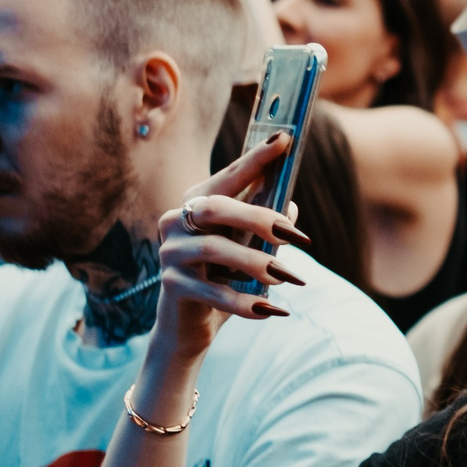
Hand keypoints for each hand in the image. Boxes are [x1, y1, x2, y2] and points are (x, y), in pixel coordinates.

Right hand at [149, 135, 307, 361]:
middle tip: (296, 237)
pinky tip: (270, 311)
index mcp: (196, 204)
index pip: (228, 177)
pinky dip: (245, 302)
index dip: (256, 159)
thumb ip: (264, 225)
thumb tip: (290, 205)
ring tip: (288, 277)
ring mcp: (170, 253)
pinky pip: (212, 292)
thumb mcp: (247, 248)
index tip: (285, 140)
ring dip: (257, 263)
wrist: (189, 326)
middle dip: (259, 218)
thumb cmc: (223, 278)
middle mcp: (176, 221)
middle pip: (216, 208)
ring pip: (214, 249)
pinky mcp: (171, 286)